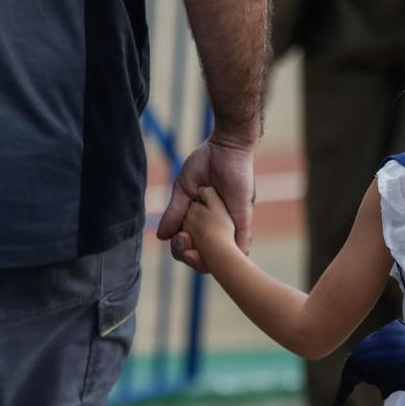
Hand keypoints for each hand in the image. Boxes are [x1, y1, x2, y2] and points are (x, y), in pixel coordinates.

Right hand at [156, 134, 254, 271]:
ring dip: (207, 259)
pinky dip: (235, 252)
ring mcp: (230, 223)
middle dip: (192, 258)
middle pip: (205, 256)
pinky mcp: (243, 216)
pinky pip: (243, 241)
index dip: (182, 250)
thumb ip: (174, 212)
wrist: (225, 146)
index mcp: (201, 221)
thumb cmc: (206, 163)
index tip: (177, 241)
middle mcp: (216, 225)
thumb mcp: (183, 189)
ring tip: (194, 251)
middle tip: (184, 243)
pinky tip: (227, 258)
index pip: (191, 245)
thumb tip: (162, 236)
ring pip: (223, 255)